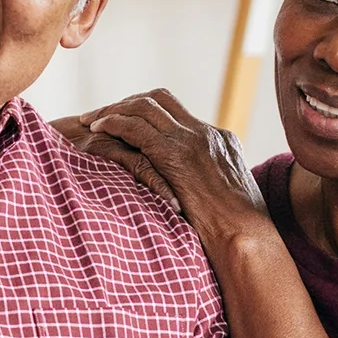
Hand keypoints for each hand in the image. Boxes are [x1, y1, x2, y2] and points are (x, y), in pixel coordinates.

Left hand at [58, 90, 269, 245]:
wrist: (247, 237)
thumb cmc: (239, 232)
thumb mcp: (227, 200)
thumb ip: (208, 185)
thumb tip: (189, 195)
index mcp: (221, 140)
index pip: (178, 112)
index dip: (148, 112)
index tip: (126, 120)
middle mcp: (207, 132)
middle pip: (159, 99)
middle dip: (127, 103)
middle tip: (100, 114)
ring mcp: (192, 139)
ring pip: (144, 106)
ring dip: (113, 110)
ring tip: (90, 121)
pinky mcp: (175, 153)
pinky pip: (135, 126)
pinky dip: (112, 123)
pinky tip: (96, 130)